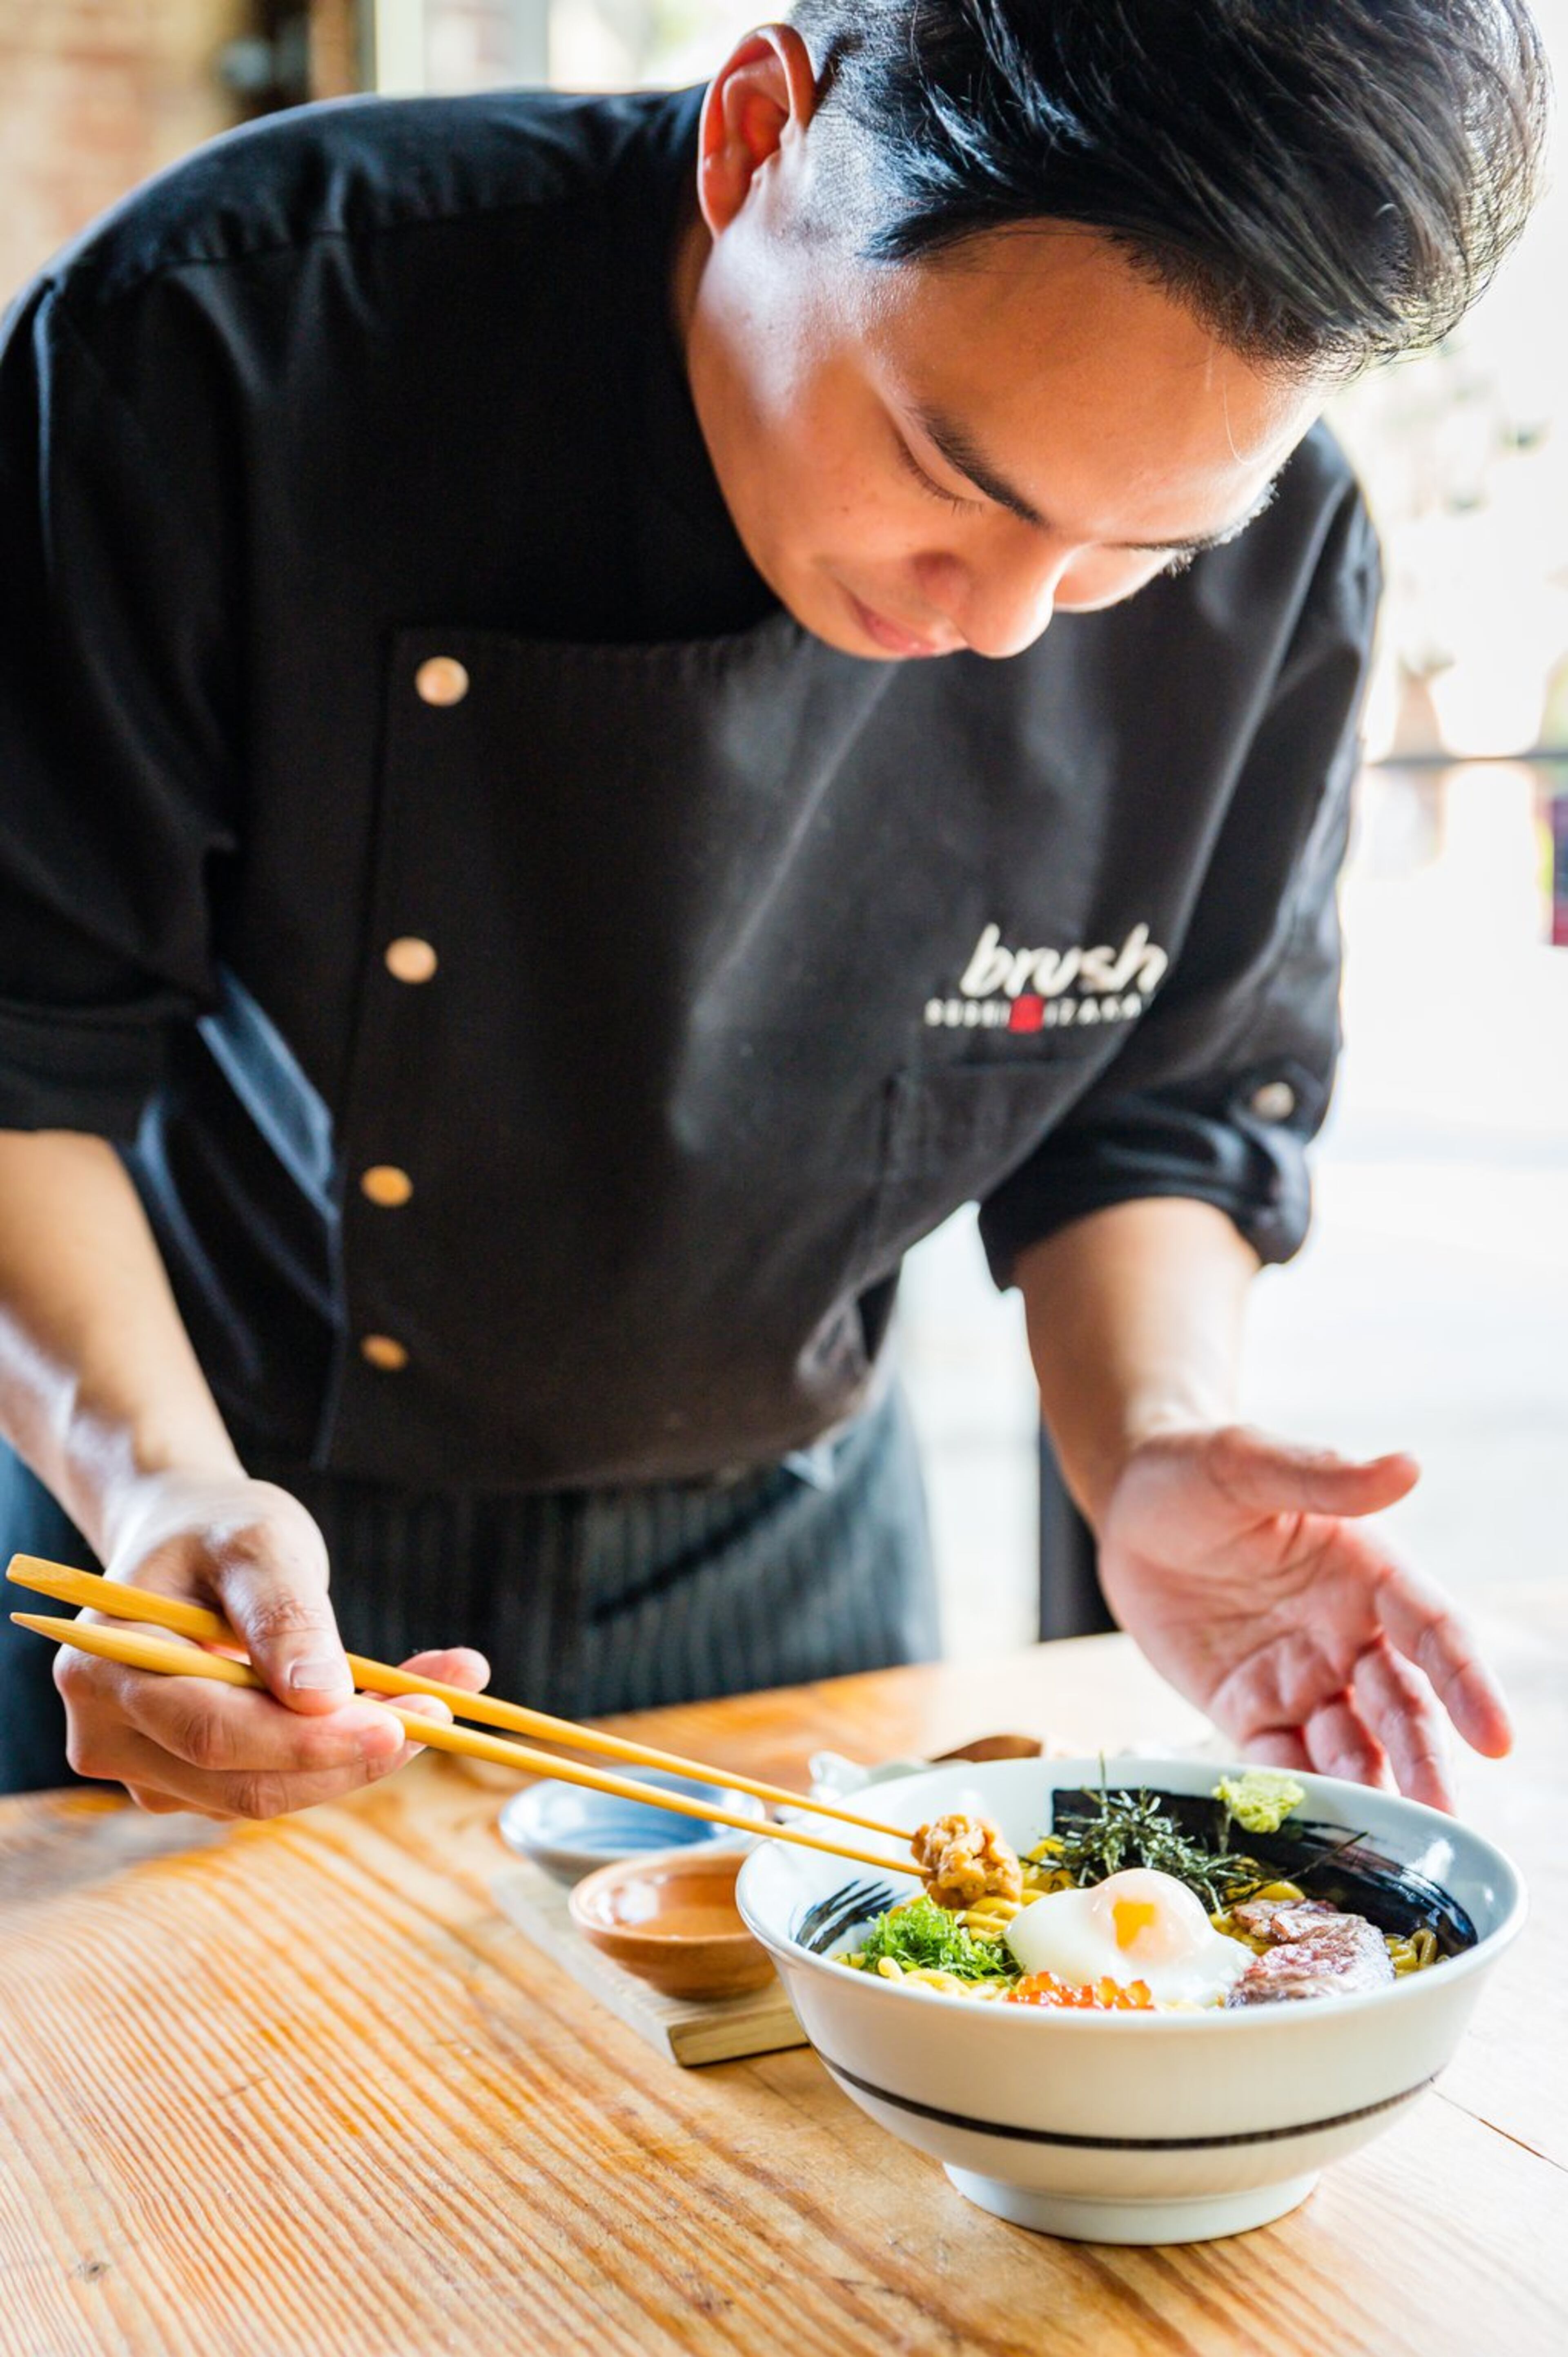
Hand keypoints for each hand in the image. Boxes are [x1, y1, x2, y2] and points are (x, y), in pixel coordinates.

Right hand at [55, 1471, 489, 1817]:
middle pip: (241, 1782)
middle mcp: (108, 1734)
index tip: (401, 1722)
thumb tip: (319, 1696)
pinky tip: (396, 1706)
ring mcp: (147, 1767)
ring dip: (357, 1755)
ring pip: (265, 1795)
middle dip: (348, 1754)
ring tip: (440, 1691)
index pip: (213, 1732)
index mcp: (105, 1669)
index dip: (308, 1740)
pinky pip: (274, 1784)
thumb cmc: (218, 1531)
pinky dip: (340, 1753)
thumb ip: (283, 1614)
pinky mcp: (190, 1781)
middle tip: (444, 1711)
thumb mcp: (256, 1542)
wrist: (191, 1539)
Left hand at [1096, 1425, 1510, 1809]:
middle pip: (1401, 1706)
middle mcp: (1347, 1634)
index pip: (1433, 1632)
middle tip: (1444, 1816)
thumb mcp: (1247, 1463)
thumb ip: (1323, 1477)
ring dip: (1374, 1789)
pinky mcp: (1249, 1709)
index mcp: (1367, 1573)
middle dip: (1425, 1759)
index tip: (1497, 1738)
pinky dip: (1300, 1795)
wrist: (1129, 1508)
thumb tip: (1408, 1466)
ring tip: (1392, 1837)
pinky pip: (1281, 1761)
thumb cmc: (1194, 1470)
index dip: (1467, 1683)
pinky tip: (1316, 1827)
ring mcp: (1300, 1678)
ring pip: (1351, 1745)